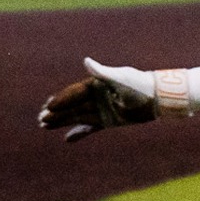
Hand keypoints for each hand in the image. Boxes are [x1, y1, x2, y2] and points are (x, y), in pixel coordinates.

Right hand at [38, 59, 159, 141]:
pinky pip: (90, 127)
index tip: (48, 106)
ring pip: (77, 116)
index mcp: (96, 85)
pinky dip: (80, 132)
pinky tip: (67, 139)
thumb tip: (86, 61)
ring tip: (44, 126)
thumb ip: (102, 73)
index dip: (61, 100)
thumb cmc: (139, 85)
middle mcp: (96, 97)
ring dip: (62, 121)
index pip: (74, 93)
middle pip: (72, 106)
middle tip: (40, 119)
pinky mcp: (109, 121)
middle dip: (56, 113)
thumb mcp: (120, 79)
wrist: (158, 98)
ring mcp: (101, 109)